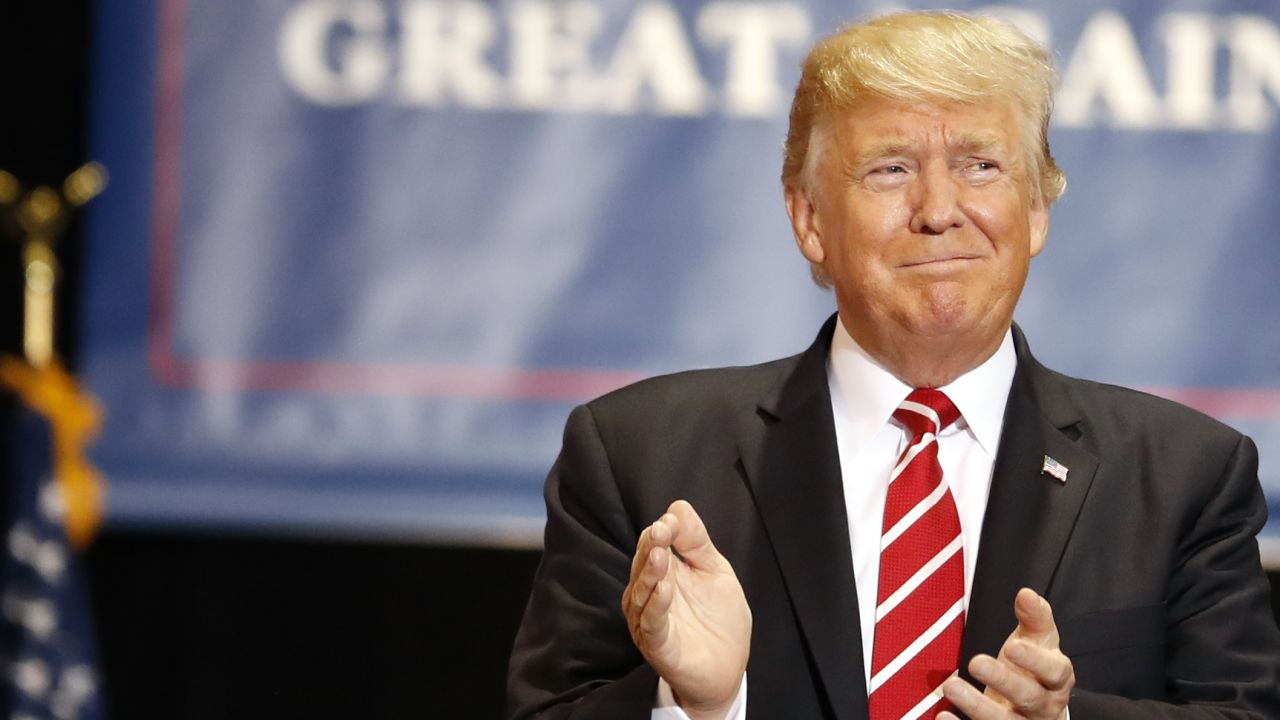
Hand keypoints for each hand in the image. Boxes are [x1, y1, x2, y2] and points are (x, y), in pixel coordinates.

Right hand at [621, 500, 750, 719]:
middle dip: (651, 546)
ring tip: (660, 555)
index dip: (663, 530)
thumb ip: (697, 543)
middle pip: (644, 564)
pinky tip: (665, 590)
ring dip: (650, 573)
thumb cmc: (720, 619)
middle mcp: (651, 593)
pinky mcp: (657, 644)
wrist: (729, 667)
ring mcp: (651, 619)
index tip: (672, 520)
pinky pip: (651, 623)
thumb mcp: (715, 572)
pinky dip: (656, 606)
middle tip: (660, 531)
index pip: (654, 543)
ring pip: (642, 592)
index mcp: (665, 572)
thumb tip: (678, 507)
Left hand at [939, 588, 1073, 719]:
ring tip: (951, 687)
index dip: (1034, 661)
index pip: (1053, 671)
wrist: (1038, 711)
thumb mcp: (1040, 642)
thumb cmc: (1035, 669)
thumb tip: (1026, 593)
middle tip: (975, 662)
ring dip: (977, 707)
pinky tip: (942, 715)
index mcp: (1057, 680)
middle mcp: (1045, 707)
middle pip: (1029, 697)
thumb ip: (1035, 618)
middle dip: (1002, 681)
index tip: (1011, 647)